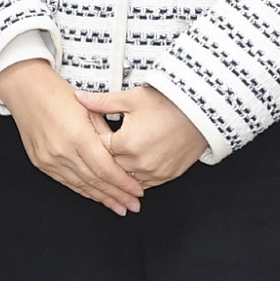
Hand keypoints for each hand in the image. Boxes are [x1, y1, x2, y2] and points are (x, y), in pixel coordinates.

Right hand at [0, 58, 142, 214]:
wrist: (27, 90)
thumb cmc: (60, 95)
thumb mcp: (91, 110)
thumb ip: (107, 137)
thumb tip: (125, 160)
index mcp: (78, 136)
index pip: (106, 169)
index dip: (124, 183)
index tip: (138, 191)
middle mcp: (62, 151)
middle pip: (95, 181)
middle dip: (117, 195)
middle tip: (134, 205)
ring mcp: (49, 159)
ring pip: (81, 185)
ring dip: (102, 198)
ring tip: (120, 207)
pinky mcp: (41, 163)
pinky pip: (67, 182)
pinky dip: (84, 191)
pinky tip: (97, 196)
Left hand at [77, 85, 205, 187]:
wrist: (200, 112)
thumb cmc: (167, 103)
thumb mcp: (131, 99)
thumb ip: (102, 102)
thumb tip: (79, 97)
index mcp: (126, 143)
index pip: (99, 149)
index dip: (93, 141)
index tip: (90, 135)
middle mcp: (139, 162)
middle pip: (111, 166)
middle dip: (104, 158)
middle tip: (99, 150)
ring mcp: (155, 172)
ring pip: (126, 178)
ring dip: (120, 170)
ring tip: (116, 160)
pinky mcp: (167, 176)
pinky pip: (145, 183)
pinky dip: (137, 177)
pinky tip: (133, 168)